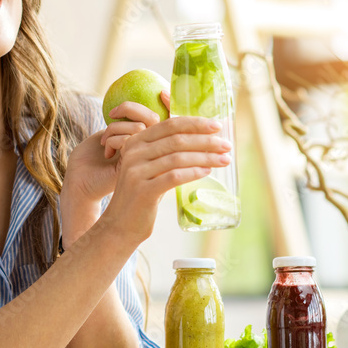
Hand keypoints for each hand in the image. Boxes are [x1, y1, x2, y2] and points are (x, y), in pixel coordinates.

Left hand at [63, 93, 170, 204]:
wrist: (80, 182)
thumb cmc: (91, 157)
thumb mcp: (109, 134)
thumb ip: (127, 123)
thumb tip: (146, 102)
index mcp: (147, 143)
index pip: (168, 119)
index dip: (171, 105)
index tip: (163, 93)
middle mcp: (150, 152)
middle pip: (156, 119)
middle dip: (131, 109)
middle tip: (113, 113)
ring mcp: (144, 161)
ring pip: (141, 128)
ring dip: (117, 127)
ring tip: (105, 142)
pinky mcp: (134, 167)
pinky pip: (130, 141)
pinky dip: (114, 139)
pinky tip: (107, 152)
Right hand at [102, 114, 231, 244]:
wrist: (120, 224)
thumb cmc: (142, 194)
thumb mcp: (149, 167)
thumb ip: (166, 152)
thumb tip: (204, 140)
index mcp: (136, 141)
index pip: (169, 125)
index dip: (195, 123)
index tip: (217, 126)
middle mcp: (134, 152)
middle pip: (176, 140)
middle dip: (206, 140)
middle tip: (226, 145)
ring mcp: (136, 171)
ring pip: (178, 157)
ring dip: (205, 157)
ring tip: (224, 160)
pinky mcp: (143, 190)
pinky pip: (174, 176)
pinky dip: (193, 172)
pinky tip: (207, 171)